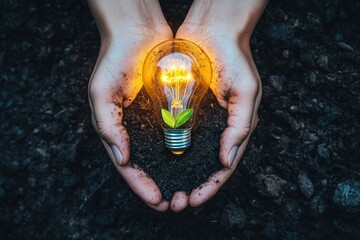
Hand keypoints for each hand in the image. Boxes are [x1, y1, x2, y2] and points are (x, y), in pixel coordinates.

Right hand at [88, 0, 172, 210]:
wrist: (138, 31)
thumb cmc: (115, 59)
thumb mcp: (101, 92)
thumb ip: (108, 126)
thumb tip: (123, 159)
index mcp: (116, 129)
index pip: (127, 167)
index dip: (141, 186)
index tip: (157, 201)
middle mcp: (134, 129)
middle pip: (146, 166)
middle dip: (158, 187)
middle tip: (175, 203)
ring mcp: (151, 121)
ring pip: (162, 156)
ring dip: (173, 175)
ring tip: (187, 190)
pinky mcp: (168, 110)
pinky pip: (176, 135)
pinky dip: (183, 152)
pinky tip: (194, 163)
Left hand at [170, 0, 267, 211]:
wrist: (211, 30)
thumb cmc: (234, 57)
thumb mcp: (246, 91)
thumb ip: (240, 126)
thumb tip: (227, 160)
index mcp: (234, 128)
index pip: (223, 166)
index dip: (210, 186)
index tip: (194, 200)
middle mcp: (215, 128)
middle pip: (203, 166)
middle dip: (191, 187)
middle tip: (175, 202)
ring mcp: (198, 120)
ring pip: (187, 155)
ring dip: (176, 175)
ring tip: (163, 191)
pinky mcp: (181, 109)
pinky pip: (174, 135)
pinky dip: (167, 153)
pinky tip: (155, 164)